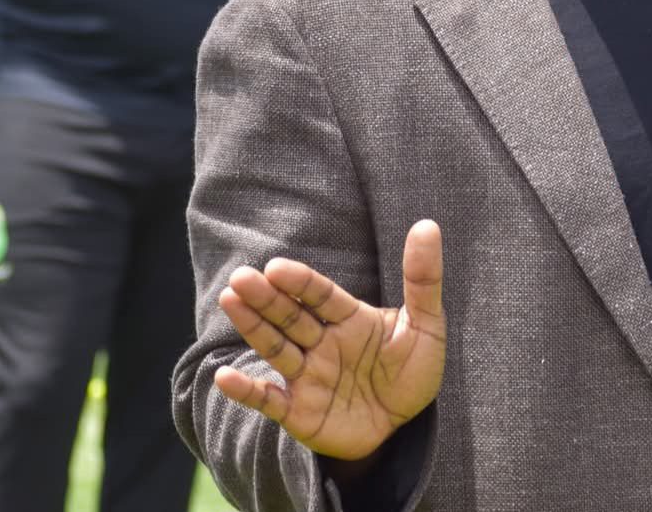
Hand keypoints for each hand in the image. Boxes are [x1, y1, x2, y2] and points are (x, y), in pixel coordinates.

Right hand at [212, 219, 445, 460]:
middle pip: (290, 316)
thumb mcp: (427, 323)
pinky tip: (224, 378)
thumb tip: (428, 225)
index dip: (299, 282)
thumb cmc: (414, 370)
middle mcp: (322, 343)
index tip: (276, 267)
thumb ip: (423, 278)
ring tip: (230, 300)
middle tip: (241, 277)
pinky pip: (268, 400)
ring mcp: (308, 376)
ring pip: (275, 347)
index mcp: (349, 318)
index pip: (320, 295)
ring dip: (252, 326)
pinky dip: (246, 391)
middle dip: (266, 298)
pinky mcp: (299, 411)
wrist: (406, 426)